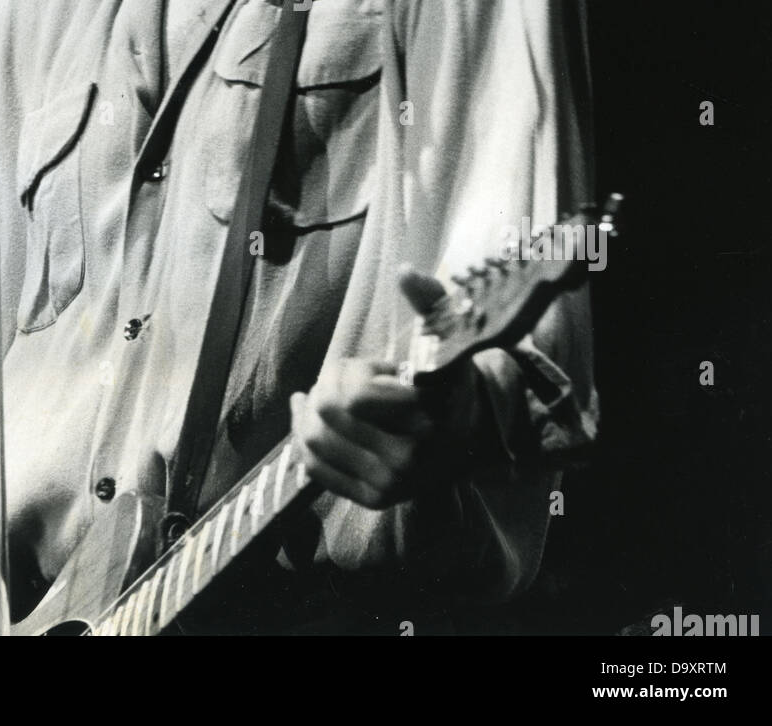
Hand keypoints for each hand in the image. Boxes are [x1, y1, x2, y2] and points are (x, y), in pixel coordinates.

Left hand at [289, 270, 486, 510]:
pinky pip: (315, 468)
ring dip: (310, 409)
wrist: (470, 436)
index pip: (351, 396)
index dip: (347, 371)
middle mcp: (409, 460)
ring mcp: (390, 485)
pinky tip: (305, 414)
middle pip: (326, 415)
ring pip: (314, 441)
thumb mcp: (448, 336)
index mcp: (426, 418)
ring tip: (323, 394)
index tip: (363, 364)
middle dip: (325, 385)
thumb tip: (405, 271)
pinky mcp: (373, 500)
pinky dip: (301, 438)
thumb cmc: (449, 379)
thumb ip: (429, 300)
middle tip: (338, 375)